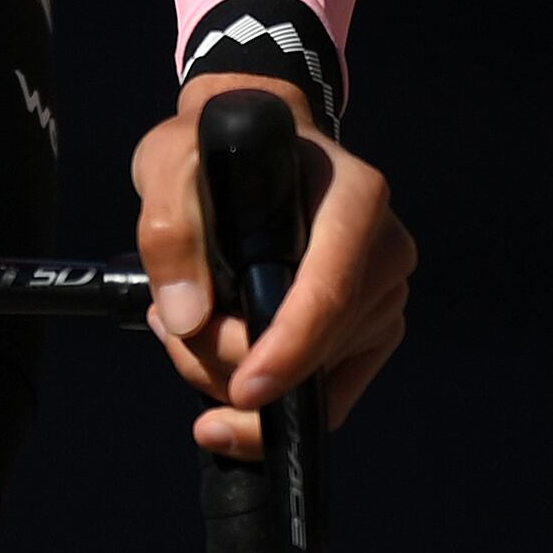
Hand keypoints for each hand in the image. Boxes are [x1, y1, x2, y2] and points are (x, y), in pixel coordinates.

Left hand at [130, 75, 413, 459]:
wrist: (247, 151)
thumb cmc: (214, 150)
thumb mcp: (170, 160)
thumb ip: (169, 227)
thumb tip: (188, 319)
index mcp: (355, 197)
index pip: (331, 291)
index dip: (290, 350)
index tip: (245, 392)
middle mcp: (384, 248)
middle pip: (317, 349)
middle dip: (230, 363)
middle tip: (168, 325)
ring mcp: (384, 294)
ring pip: (315, 383)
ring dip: (233, 376)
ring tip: (185, 324)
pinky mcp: (373, 333)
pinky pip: (323, 399)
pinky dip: (263, 402)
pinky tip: (215, 370)